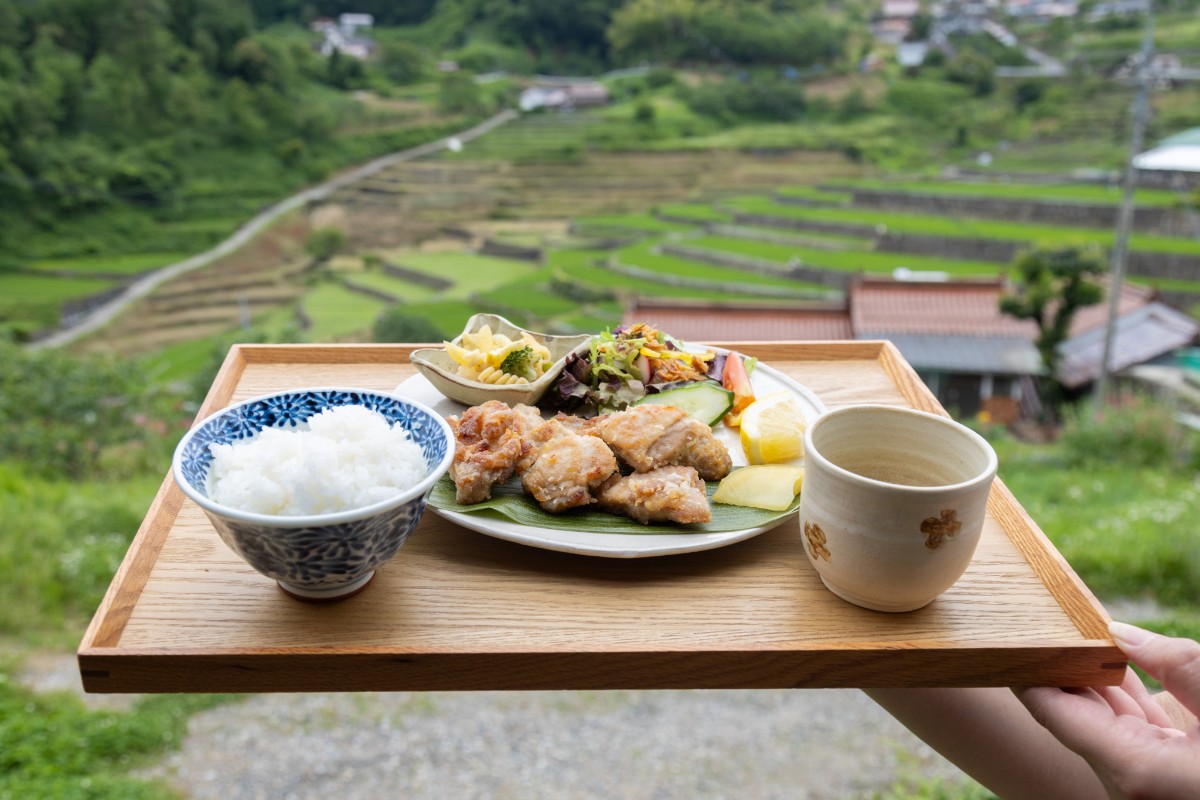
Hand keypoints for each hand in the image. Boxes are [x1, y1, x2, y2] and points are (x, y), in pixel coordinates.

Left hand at [1016, 621, 1199, 799]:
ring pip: (1102, 721)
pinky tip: (1112, 659)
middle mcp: (1128, 781)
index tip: (1005, 636)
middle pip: (1072, 713)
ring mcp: (1144, 781)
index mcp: (1132, 767)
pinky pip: (1131, 731)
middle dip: (1054, 665)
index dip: (1025, 670)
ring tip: (1068, 630)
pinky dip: (1121, 696)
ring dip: (1088, 677)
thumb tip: (1120, 633)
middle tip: (1035, 620)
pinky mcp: (1163, 776)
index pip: (1051, 711)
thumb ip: (1177, 665)